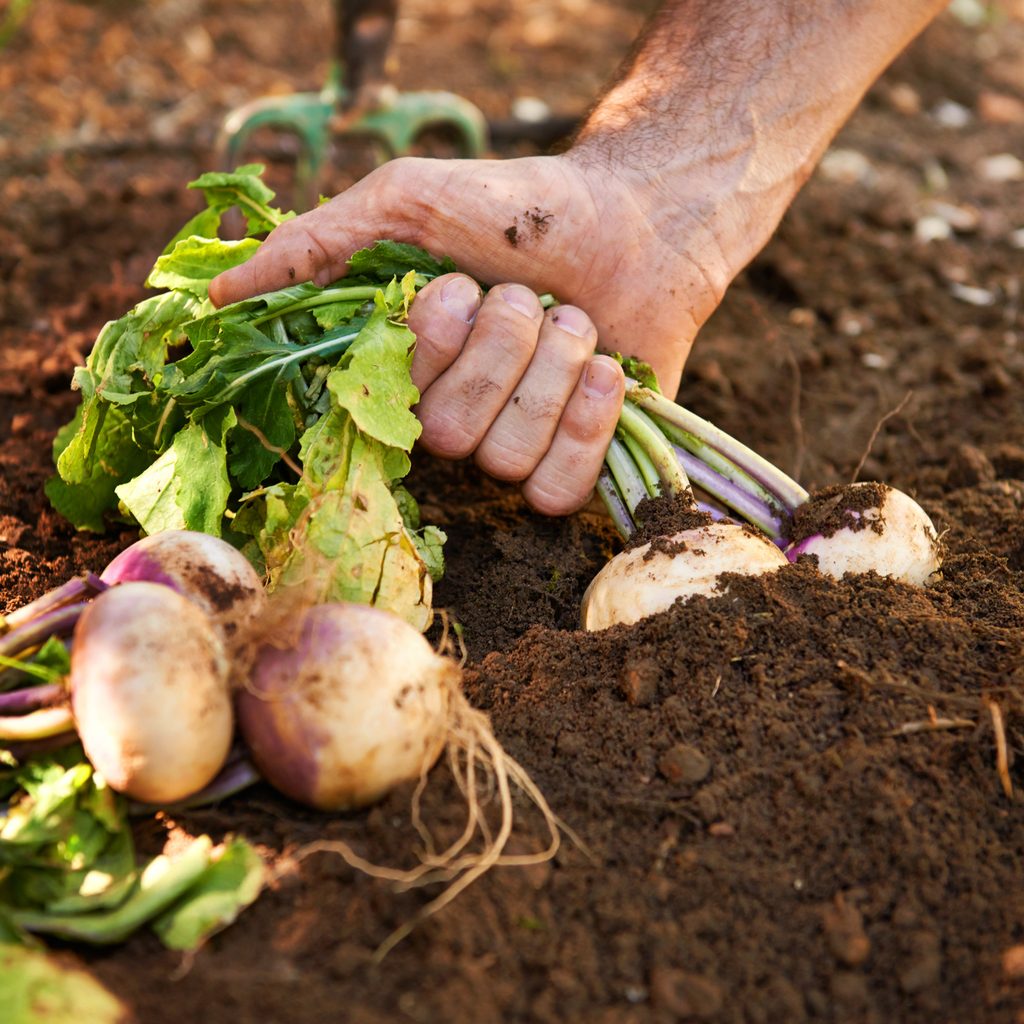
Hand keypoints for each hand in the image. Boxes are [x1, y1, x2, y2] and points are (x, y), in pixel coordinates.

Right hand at [210, 154, 728, 512]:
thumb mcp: (408, 201)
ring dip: (551, 371)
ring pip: (506, 459)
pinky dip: (585, 423)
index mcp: (399, 365)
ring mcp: (506, 449)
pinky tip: (604, 370)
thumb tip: (218, 295)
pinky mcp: (567, 468)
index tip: (456, 284)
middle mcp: (445, 417)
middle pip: (448, 435)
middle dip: (502, 347)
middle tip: (530, 295)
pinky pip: (555, 490)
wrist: (636, 222)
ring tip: (574, 318)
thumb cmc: (515, 209)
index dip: (426, 350)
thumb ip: (319, 246)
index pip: (375, 405)